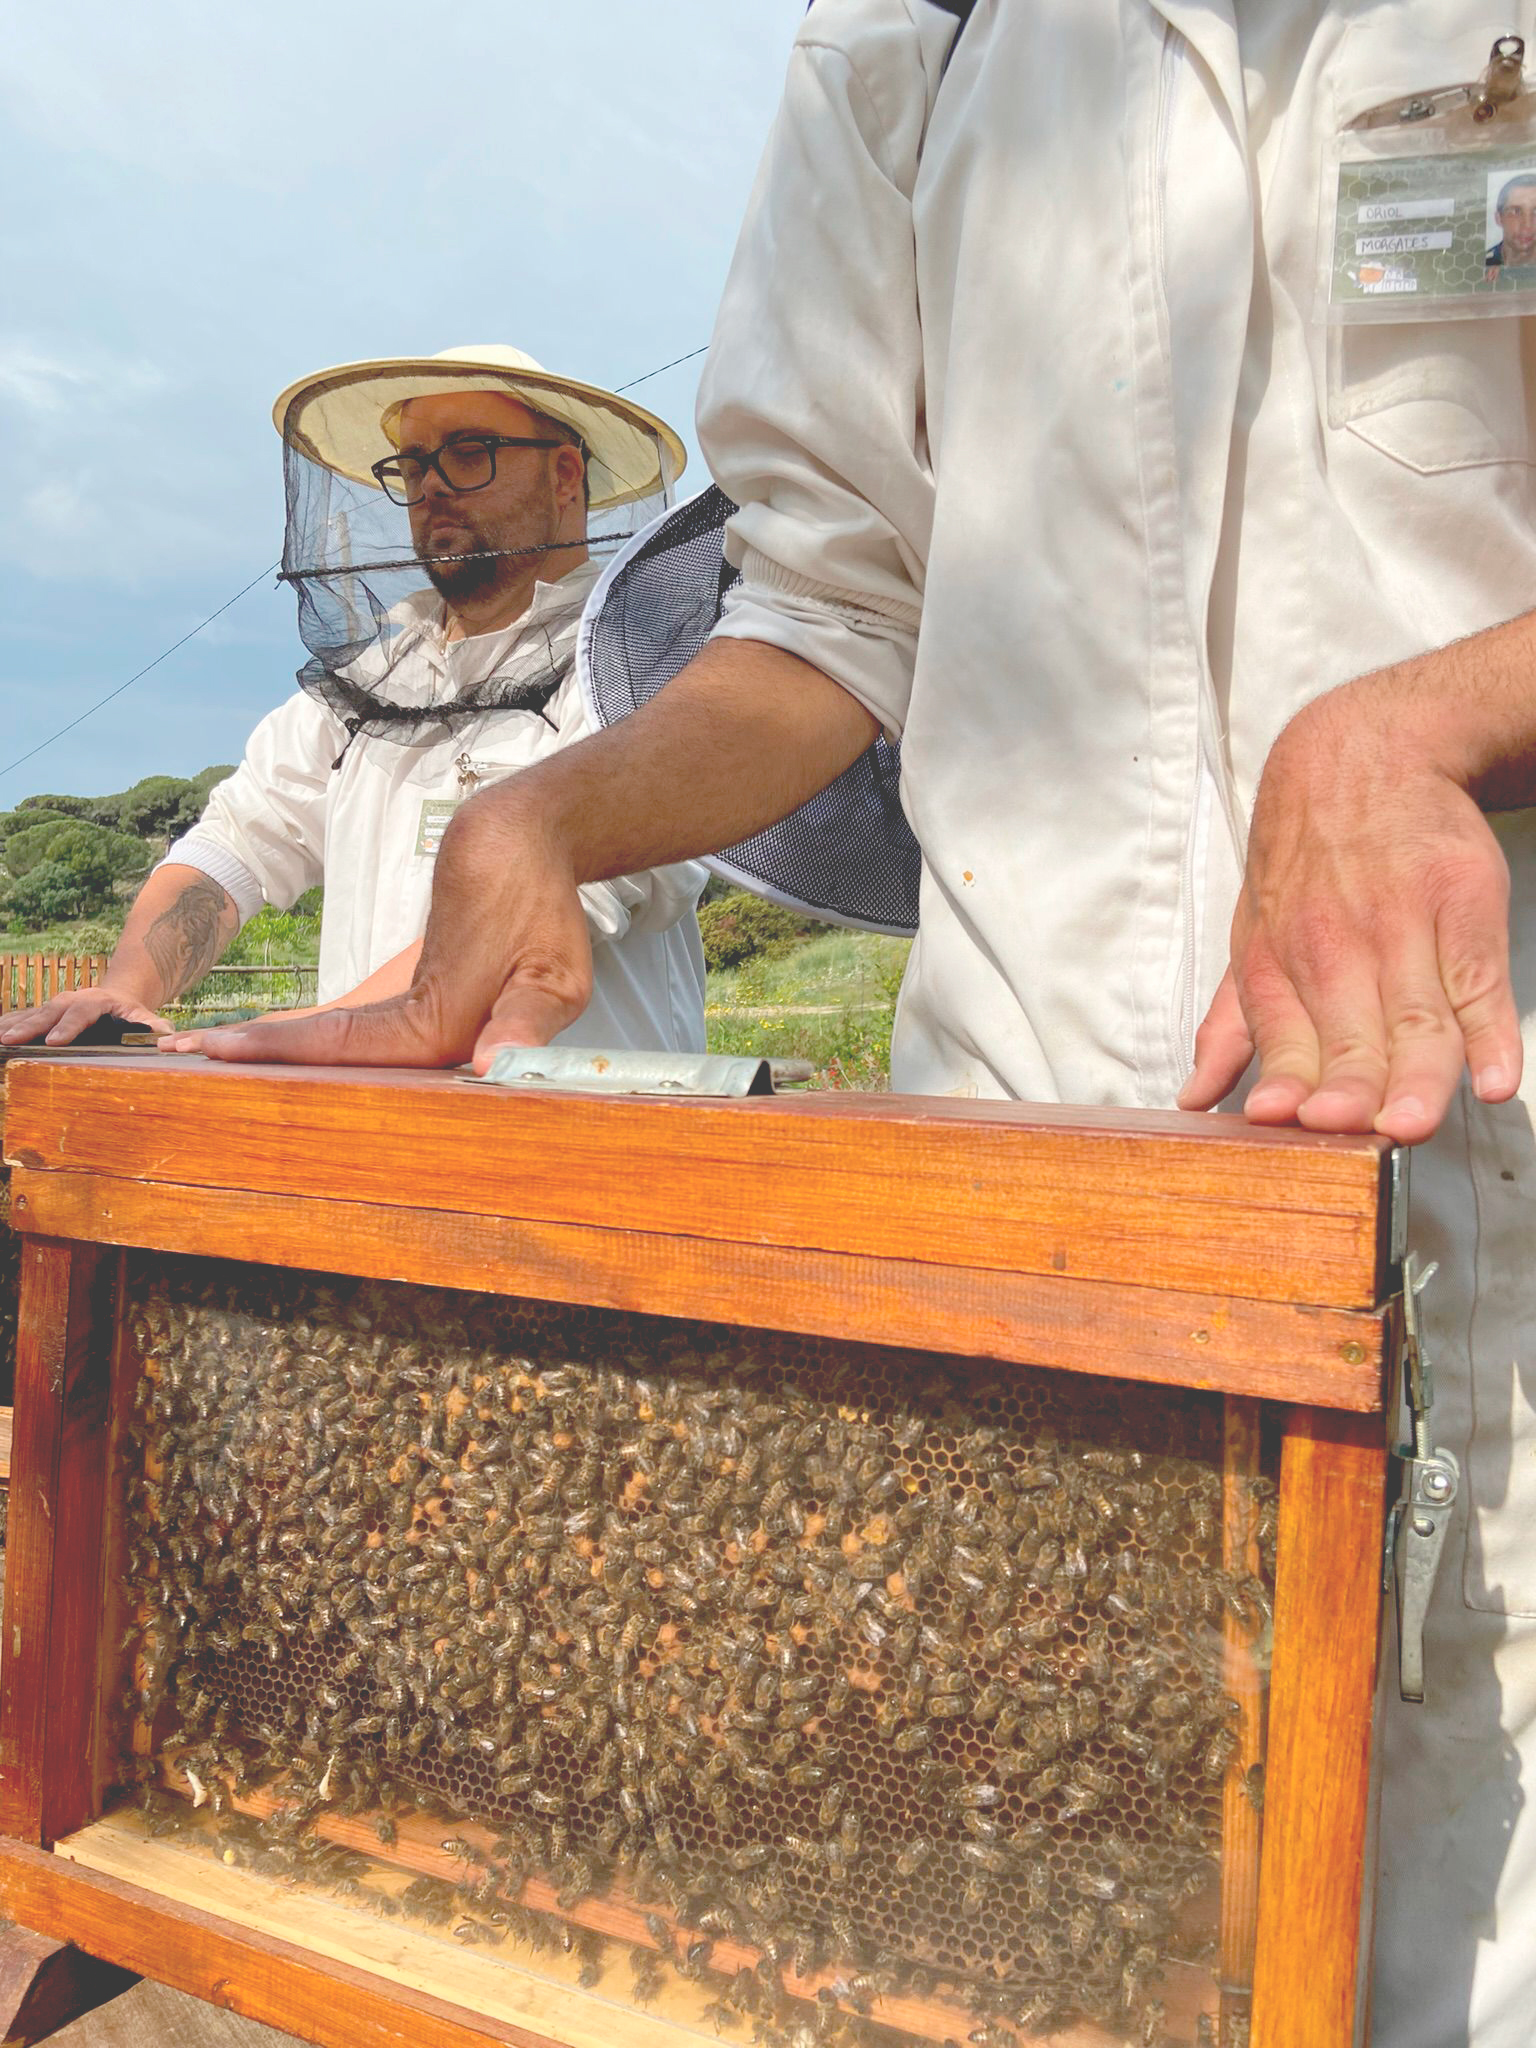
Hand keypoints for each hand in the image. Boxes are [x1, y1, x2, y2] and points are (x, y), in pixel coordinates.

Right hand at [0, 987, 172, 1046]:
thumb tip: (164, 1037)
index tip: (54, 1041)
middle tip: (11, 1040)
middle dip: (30, 1026)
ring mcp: (56, 1004)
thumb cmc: (132, 1012)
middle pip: (49, 1011)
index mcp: (97, 1001)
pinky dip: (7, 1023)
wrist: (118, 996)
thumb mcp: (147, 1017)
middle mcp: (73, 999)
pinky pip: (22, 1016)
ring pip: (32, 1013)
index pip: (82, 1012)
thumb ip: (155, 1027)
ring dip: (12, 1025)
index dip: (68, 1026)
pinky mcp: (45, 1012)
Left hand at [162, 798, 594, 1071]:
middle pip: (338, 1059)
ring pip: (337, 1045)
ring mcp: (424, 1025)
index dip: (291, 1052)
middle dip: (263, 1059)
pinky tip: (261, 1041)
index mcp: (457, 1042)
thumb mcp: (550, 970)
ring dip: (273, 1048)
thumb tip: (491, 1065)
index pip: (360, 1056)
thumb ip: (524, 1021)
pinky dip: (308, 1034)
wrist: (533, 847)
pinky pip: (352, 1026)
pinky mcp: (417, 1003)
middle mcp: (435, 1045)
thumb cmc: (543, 902)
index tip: (223, 1049)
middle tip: (179, 1054)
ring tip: (196, 1049)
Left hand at [1180, 674, 1521, 1144]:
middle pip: (1352, 1039)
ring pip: (1415, 1020)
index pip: (1286, 1042)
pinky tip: (1494, 1078)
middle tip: (1356, 1135)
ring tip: (1413, 1124)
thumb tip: (1196, 1102)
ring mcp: (1403, 928)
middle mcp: (1336, 949)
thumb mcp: (1250, 938)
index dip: (1289, 1085)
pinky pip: (1479, 981)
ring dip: (1416, 1077)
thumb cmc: (1303, 865)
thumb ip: (1231, 1027)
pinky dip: (1492, 1034)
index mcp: (1277, 966)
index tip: (1290, 1124)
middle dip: (1351, 1093)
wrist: (1363, 756)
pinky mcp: (1463, 904)